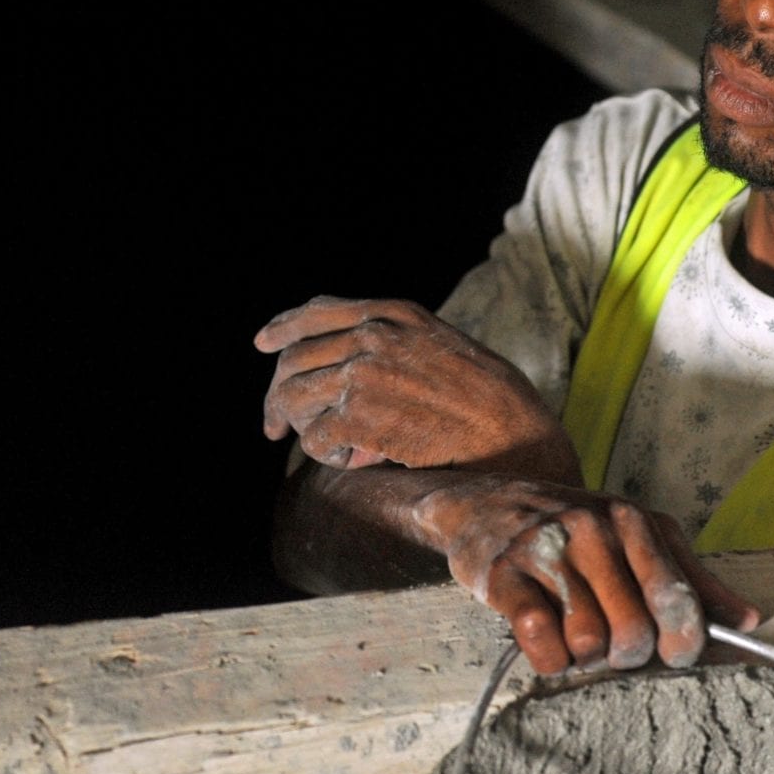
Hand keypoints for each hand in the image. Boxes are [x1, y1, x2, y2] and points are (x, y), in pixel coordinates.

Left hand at [257, 296, 579, 481]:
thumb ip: (397, 344)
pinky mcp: (358, 414)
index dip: (284, 328)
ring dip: (303, 428)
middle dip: (277, 396)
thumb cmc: (486, 399)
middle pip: (295, 359)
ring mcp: (362, 371)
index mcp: (394, 313)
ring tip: (328, 448)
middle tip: (273, 428)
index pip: (318, 312)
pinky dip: (325, 455)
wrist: (510, 433)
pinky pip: (314, 439)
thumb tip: (347, 366)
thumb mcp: (442, 346)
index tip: (263, 344)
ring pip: (294, 397)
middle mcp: (372, 334)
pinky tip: (350, 462)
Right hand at [414, 475, 759, 673]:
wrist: (483, 499)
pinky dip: (548, 658)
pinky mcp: (502, 575)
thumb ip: (692, 577)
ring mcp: (544, 550)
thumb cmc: (570, 525)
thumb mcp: (635, 534)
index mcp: (631, 521)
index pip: (676, 598)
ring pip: (588, 643)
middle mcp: (590, 530)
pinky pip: (540, 642)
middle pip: (633, 632)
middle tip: (611, 642)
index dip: (682, 642)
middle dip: (626, 654)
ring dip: (584, 656)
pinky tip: (545, 641)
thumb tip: (747, 621)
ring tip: (574, 634)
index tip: (673, 654)